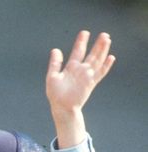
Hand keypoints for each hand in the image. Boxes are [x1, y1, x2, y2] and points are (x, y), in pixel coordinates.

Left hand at [46, 31, 114, 146]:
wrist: (62, 108)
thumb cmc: (55, 95)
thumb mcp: (52, 77)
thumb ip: (55, 64)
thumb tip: (56, 50)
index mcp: (71, 67)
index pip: (78, 51)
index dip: (81, 42)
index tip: (85, 32)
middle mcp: (81, 70)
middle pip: (91, 54)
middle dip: (97, 45)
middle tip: (104, 34)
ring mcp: (87, 76)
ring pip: (97, 61)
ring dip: (103, 51)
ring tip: (107, 40)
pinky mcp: (91, 83)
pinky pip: (100, 73)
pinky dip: (106, 66)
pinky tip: (111, 57)